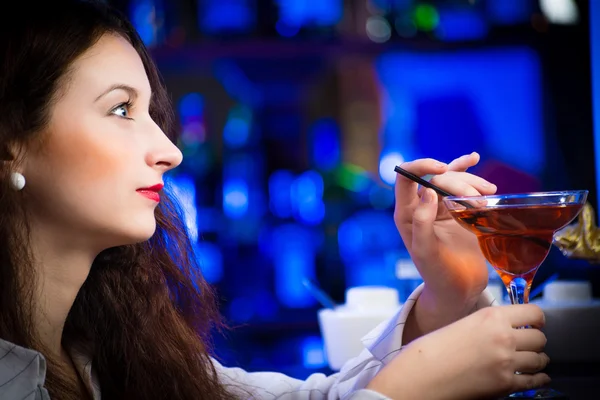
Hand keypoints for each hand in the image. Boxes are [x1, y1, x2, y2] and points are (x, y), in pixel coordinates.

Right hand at [367, 304, 550, 399]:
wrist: (423, 374)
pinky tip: (536, 377)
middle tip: (529, 343)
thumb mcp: (464, 324)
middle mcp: (503, 337)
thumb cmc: (434, 349)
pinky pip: (534, 381)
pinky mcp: (505, 385)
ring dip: (537, 360)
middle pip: (540, 338)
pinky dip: (538, 379)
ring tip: (532, 361)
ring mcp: (506, 362)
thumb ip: (488, 324)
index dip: (537, 319)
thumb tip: (507, 329)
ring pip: (540, 359)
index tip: (535, 323)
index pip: (534, 313)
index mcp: (492, 317)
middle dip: (536, 341)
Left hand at [394, 153, 496, 304]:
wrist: (460, 288)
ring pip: (451, 179)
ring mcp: (439, 206)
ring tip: (488, 195)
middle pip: (436, 178)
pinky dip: (467, 170)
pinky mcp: (457, 209)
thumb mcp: (426, 252)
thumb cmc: (438, 274)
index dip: (421, 166)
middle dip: (458, 182)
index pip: (405, 178)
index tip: (443, 169)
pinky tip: (473, 158)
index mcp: (406, 214)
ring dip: (470, 181)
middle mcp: (420, 206)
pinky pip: (460, 183)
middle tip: (478, 200)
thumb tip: (428, 191)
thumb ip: (422, 222)